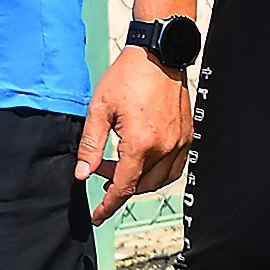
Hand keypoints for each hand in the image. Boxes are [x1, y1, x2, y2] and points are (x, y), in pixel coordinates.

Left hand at [76, 44, 192, 226]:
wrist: (158, 53)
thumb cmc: (129, 76)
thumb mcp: (99, 109)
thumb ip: (90, 146)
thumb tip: (82, 173)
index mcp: (141, 144)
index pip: (123, 187)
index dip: (107, 205)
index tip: (97, 215)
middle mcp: (165, 147)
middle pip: (141, 186)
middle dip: (119, 187)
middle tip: (101, 171)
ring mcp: (180, 142)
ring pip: (160, 180)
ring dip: (139, 181)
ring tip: (120, 166)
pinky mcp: (187, 135)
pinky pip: (175, 167)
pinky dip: (158, 172)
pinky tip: (143, 160)